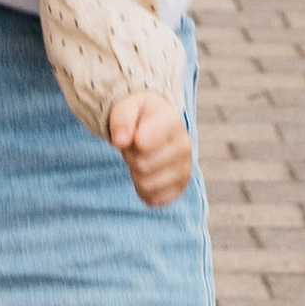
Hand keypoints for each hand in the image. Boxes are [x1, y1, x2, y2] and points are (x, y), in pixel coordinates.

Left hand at [107, 89, 192, 206]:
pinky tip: (148, 173)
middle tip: (135, 146)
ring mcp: (185, 169)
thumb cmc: (140, 115)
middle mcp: (184, 146)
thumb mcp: (127, 106)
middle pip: (142, 165)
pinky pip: (153, 200)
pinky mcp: (180, 189)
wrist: (157, 123)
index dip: (127, 139)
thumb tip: (119, 141)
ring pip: (146, 185)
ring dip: (136, 173)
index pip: (140, 143)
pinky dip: (143, 189)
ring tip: (142, 157)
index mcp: (173, 122)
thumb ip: (121, 118)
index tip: (132, 131)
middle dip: (130, 156)